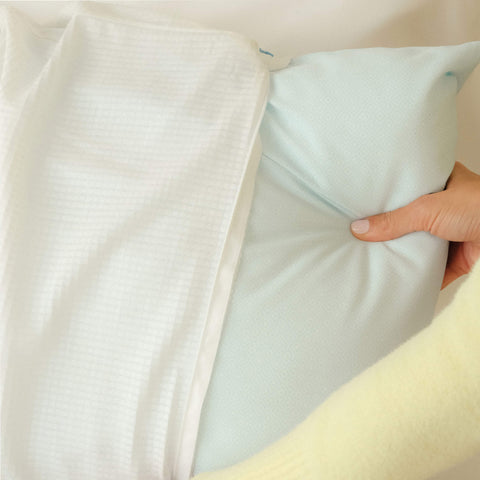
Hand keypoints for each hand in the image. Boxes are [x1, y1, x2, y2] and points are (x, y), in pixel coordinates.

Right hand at [350, 161, 479, 288]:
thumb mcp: (428, 208)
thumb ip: (392, 221)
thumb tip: (359, 228)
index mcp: (442, 183)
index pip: (407, 187)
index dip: (386, 194)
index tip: (363, 202)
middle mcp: (445, 207)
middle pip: (409, 220)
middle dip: (390, 228)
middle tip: (363, 232)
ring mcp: (450, 233)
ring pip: (418, 245)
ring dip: (402, 253)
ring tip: (372, 256)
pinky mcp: (456, 259)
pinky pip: (430, 269)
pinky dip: (416, 276)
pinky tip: (396, 278)